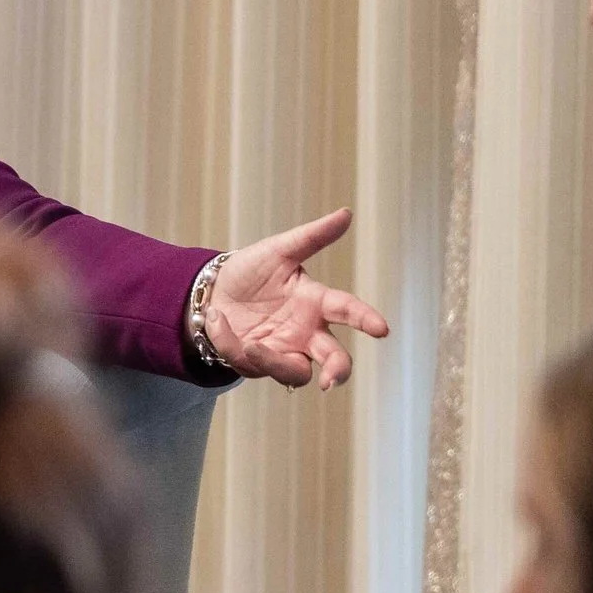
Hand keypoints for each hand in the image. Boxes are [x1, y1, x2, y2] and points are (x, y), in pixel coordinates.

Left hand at [206, 209, 391, 389]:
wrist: (210, 288)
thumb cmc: (251, 270)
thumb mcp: (278, 250)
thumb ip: (312, 237)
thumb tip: (346, 213)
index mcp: (316, 302)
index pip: (347, 311)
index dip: (365, 319)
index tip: (381, 329)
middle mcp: (305, 332)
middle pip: (333, 358)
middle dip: (337, 370)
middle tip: (330, 379)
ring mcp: (282, 350)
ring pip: (295, 372)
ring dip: (274, 363)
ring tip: (251, 345)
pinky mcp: (256, 363)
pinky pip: (250, 362)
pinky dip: (231, 342)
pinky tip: (217, 319)